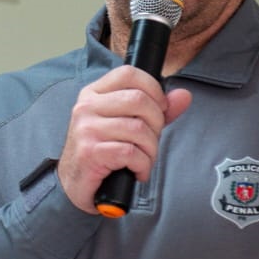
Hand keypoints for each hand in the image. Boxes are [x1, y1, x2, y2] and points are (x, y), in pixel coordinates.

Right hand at [57, 65, 191, 213]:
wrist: (74, 184)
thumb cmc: (101, 152)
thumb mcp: (125, 125)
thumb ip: (155, 110)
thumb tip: (183, 96)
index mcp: (94, 94)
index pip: (129, 74)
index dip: (153, 89)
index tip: (159, 108)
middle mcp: (86, 107)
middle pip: (138, 100)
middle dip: (156, 123)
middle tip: (151, 141)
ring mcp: (86, 129)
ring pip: (138, 128)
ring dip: (151, 149)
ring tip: (144, 159)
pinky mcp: (90, 153)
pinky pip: (131, 153)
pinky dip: (142, 165)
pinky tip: (137, 171)